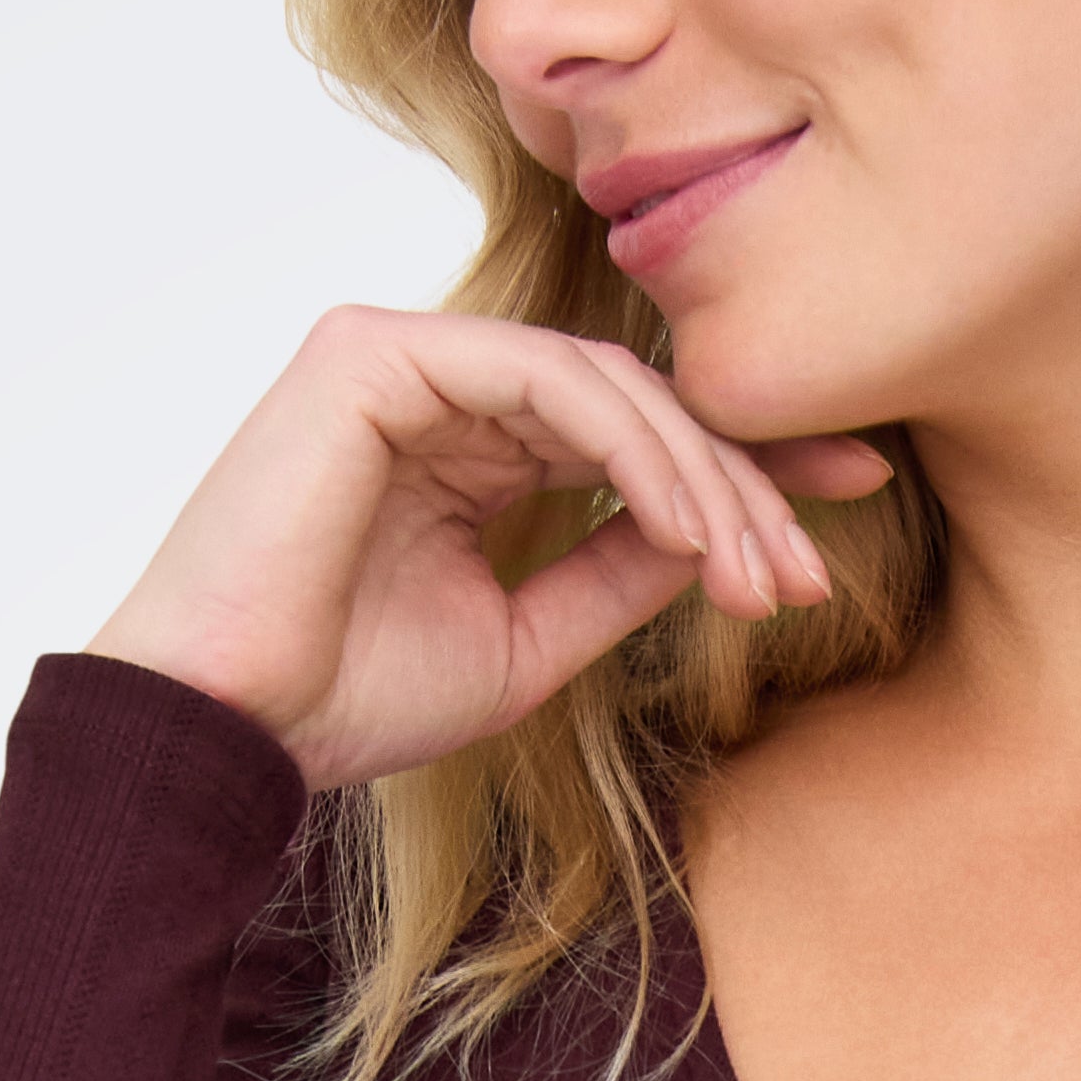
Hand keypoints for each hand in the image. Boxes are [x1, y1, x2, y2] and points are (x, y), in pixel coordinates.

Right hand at [91, 310, 896, 794]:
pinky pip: (546, 380)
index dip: (745, 462)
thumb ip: (619, 570)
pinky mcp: (375, 352)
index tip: (851, 500)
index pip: (631, 426)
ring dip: (702, 479)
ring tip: (758, 571)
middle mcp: (438, 380)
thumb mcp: (528, 638)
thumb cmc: (348, 698)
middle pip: (634, 399)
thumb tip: (728, 531)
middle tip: (810, 570)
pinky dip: (634, 451)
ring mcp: (404, 354)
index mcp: (467, 439)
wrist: (228, 728)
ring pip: (605, 384)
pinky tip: (690, 528)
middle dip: (742, 481)